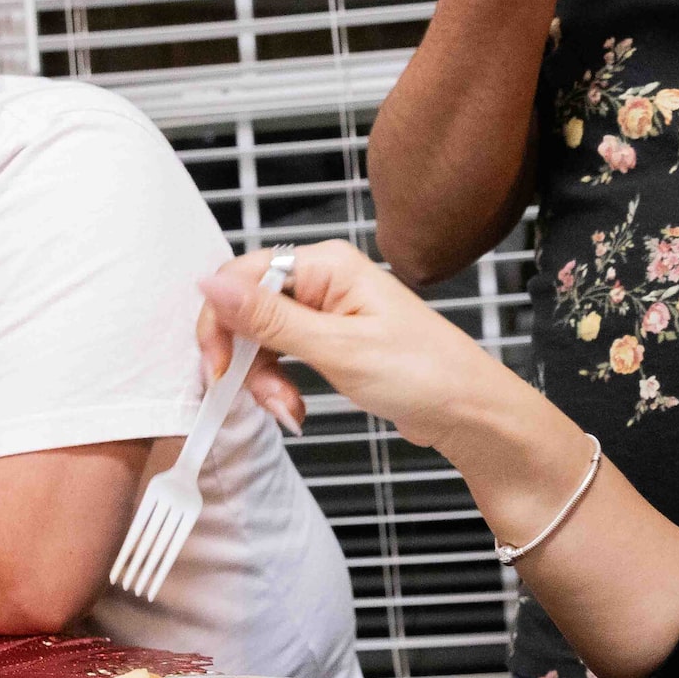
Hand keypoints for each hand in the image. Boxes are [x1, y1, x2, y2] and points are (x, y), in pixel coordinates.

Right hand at [195, 241, 521, 452]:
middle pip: (247, 310)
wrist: (467, 412)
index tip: (220, 368)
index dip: (222, 321)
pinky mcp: (328, 340)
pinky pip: (282, 357)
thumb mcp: (339, 349)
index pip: (243, 276)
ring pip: (260, 339)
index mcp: (326, 265)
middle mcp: (323, 281)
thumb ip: (270, 318)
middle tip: (262, 397)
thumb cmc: (424, 374)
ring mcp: (325, 311)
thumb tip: (211, 283)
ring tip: (289, 410)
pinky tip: (294, 410)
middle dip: (245, 360)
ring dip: (264, 381)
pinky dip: (280, 386)